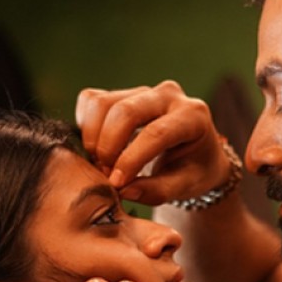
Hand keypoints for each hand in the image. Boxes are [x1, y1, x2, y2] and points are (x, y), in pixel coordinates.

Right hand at [75, 81, 229, 204]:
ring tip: (102, 164)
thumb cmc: (194, 170)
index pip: (156, 132)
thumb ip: (158, 190)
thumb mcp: (186, 186)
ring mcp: (144, 90)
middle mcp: (169, 95)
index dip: (131, 159)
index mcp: (192, 116)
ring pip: (103, 103)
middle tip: (106, 175)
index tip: (116, 183)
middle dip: (108, 146)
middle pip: (125, 111)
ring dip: (93, 138)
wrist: (195, 152)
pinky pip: (92, 100)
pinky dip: (86, 125)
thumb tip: (124, 190)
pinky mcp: (123, 92)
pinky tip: (98, 148)